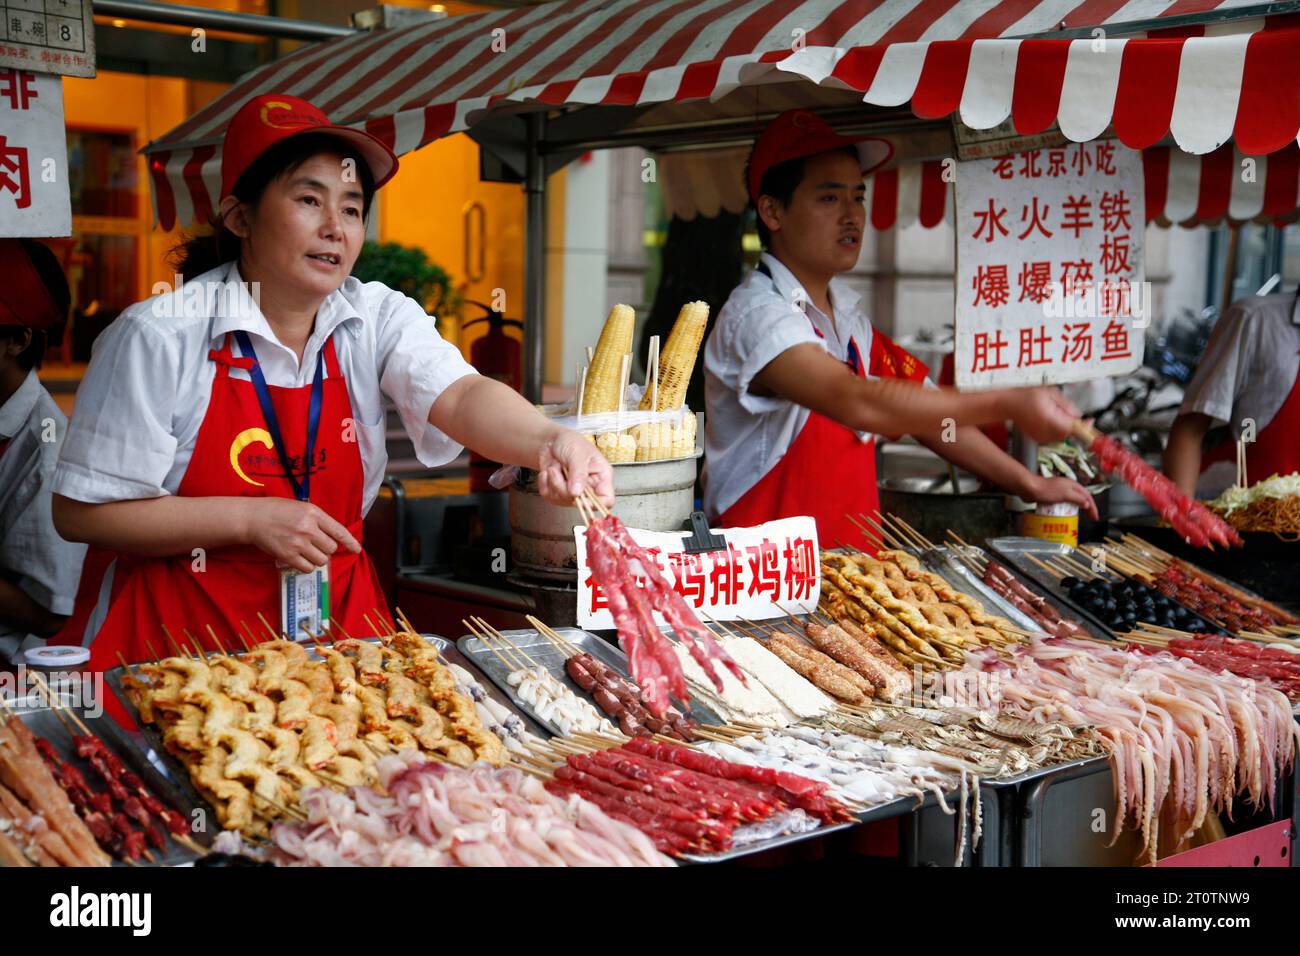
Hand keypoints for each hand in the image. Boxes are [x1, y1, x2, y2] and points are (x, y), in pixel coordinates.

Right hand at [242, 498, 360, 572]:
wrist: (253, 518)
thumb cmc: (277, 510)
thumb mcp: (302, 507)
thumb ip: (318, 520)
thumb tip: (334, 536)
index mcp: (314, 513)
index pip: (339, 531)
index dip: (350, 542)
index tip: (356, 550)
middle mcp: (308, 528)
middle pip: (331, 548)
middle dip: (326, 549)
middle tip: (316, 544)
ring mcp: (298, 543)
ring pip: (322, 560)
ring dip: (318, 558)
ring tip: (307, 551)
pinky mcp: (288, 556)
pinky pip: (308, 568)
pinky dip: (308, 566)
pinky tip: (301, 559)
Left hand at [537, 429, 614, 507]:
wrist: (551, 441)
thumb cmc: (570, 442)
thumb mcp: (577, 453)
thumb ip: (579, 473)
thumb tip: (577, 492)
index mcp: (601, 477)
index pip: (606, 500)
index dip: (595, 503)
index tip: (578, 495)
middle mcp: (589, 487)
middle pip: (580, 503)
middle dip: (563, 487)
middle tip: (556, 470)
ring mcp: (574, 492)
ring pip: (562, 500)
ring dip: (552, 482)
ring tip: (554, 467)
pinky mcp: (559, 493)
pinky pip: (549, 497)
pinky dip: (544, 484)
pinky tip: (548, 472)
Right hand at [1006, 387, 1079, 443]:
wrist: (1008, 404)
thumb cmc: (1026, 396)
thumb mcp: (1050, 393)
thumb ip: (1066, 405)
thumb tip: (1078, 415)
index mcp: (1049, 419)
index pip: (1072, 428)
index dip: (1084, 427)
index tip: (1091, 421)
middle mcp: (1045, 431)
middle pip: (1068, 433)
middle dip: (1075, 425)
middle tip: (1079, 417)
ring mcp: (1040, 437)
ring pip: (1062, 435)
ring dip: (1066, 427)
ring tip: (1059, 414)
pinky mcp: (1037, 438)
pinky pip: (1053, 436)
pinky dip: (1057, 430)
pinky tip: (1051, 419)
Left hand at [1025, 475, 1098, 519]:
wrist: (1029, 488)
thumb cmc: (1046, 490)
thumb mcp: (1065, 494)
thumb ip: (1077, 499)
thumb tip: (1087, 504)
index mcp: (1073, 485)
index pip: (1087, 497)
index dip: (1093, 507)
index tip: (1095, 517)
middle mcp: (1067, 487)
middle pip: (1080, 499)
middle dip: (1086, 509)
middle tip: (1089, 519)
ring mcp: (1059, 491)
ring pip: (1071, 502)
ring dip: (1075, 510)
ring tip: (1078, 519)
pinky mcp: (1051, 496)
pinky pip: (1061, 505)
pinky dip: (1065, 511)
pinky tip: (1063, 517)